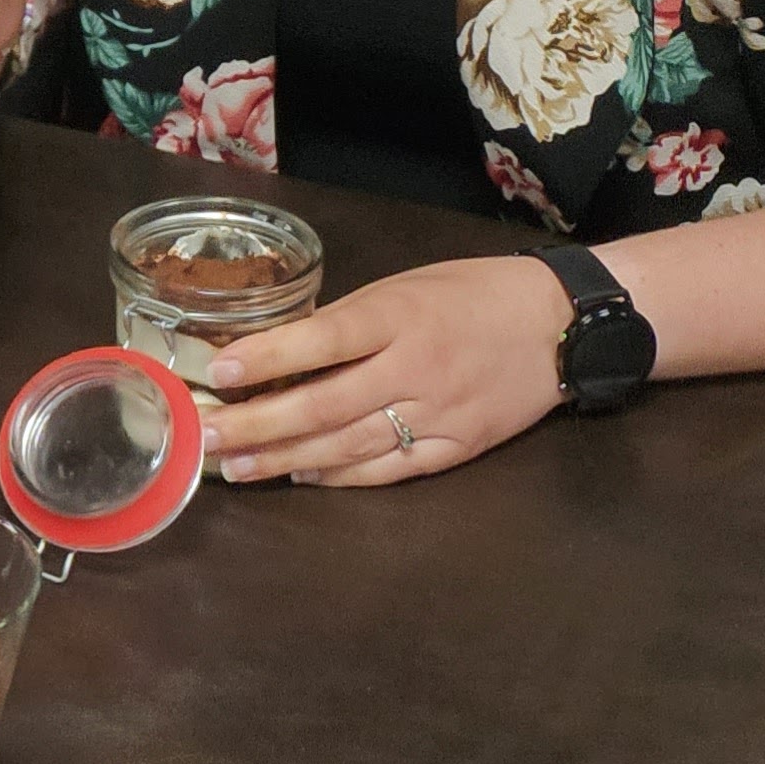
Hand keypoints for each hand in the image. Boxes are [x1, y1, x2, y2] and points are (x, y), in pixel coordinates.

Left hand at [198, 255, 573, 486]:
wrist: (559, 323)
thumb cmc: (473, 294)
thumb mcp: (407, 287)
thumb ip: (351, 322)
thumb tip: (283, 352)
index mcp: (399, 315)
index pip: (322, 339)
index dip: (268, 358)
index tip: (218, 371)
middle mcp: (415, 367)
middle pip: (324, 404)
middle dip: (258, 424)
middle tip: (206, 438)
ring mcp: (438, 413)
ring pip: (349, 445)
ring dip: (286, 458)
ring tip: (237, 467)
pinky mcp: (459, 447)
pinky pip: (389, 469)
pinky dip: (342, 476)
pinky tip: (304, 474)